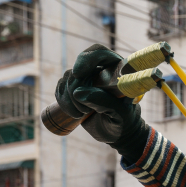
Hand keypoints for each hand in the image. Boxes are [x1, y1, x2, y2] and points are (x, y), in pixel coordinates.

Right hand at [54, 44, 147, 159]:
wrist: (118, 134)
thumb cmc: (125, 122)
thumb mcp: (120, 115)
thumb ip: (104, 103)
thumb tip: (78, 93)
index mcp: (117, 70)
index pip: (99, 53)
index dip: (86, 59)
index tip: (78, 73)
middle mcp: (100, 71)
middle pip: (78, 67)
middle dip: (76, 88)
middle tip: (84, 108)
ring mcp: (86, 80)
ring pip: (67, 78)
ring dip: (70, 99)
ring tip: (83, 113)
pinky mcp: (74, 90)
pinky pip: (60, 89)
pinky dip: (63, 101)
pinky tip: (75, 114)